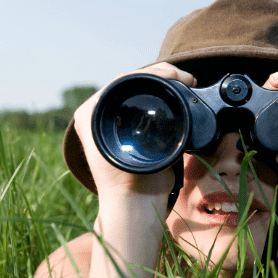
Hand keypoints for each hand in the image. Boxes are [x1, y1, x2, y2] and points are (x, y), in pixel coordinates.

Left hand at [73, 63, 196, 199]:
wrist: (138, 206)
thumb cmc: (129, 182)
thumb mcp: (129, 146)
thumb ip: (137, 122)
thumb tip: (154, 99)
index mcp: (91, 113)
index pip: (122, 80)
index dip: (152, 72)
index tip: (174, 74)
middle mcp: (100, 114)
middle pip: (132, 82)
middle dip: (161, 75)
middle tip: (185, 77)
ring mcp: (116, 120)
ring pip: (142, 91)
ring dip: (165, 84)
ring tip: (186, 83)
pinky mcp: (133, 128)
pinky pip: (149, 104)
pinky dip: (166, 97)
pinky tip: (182, 93)